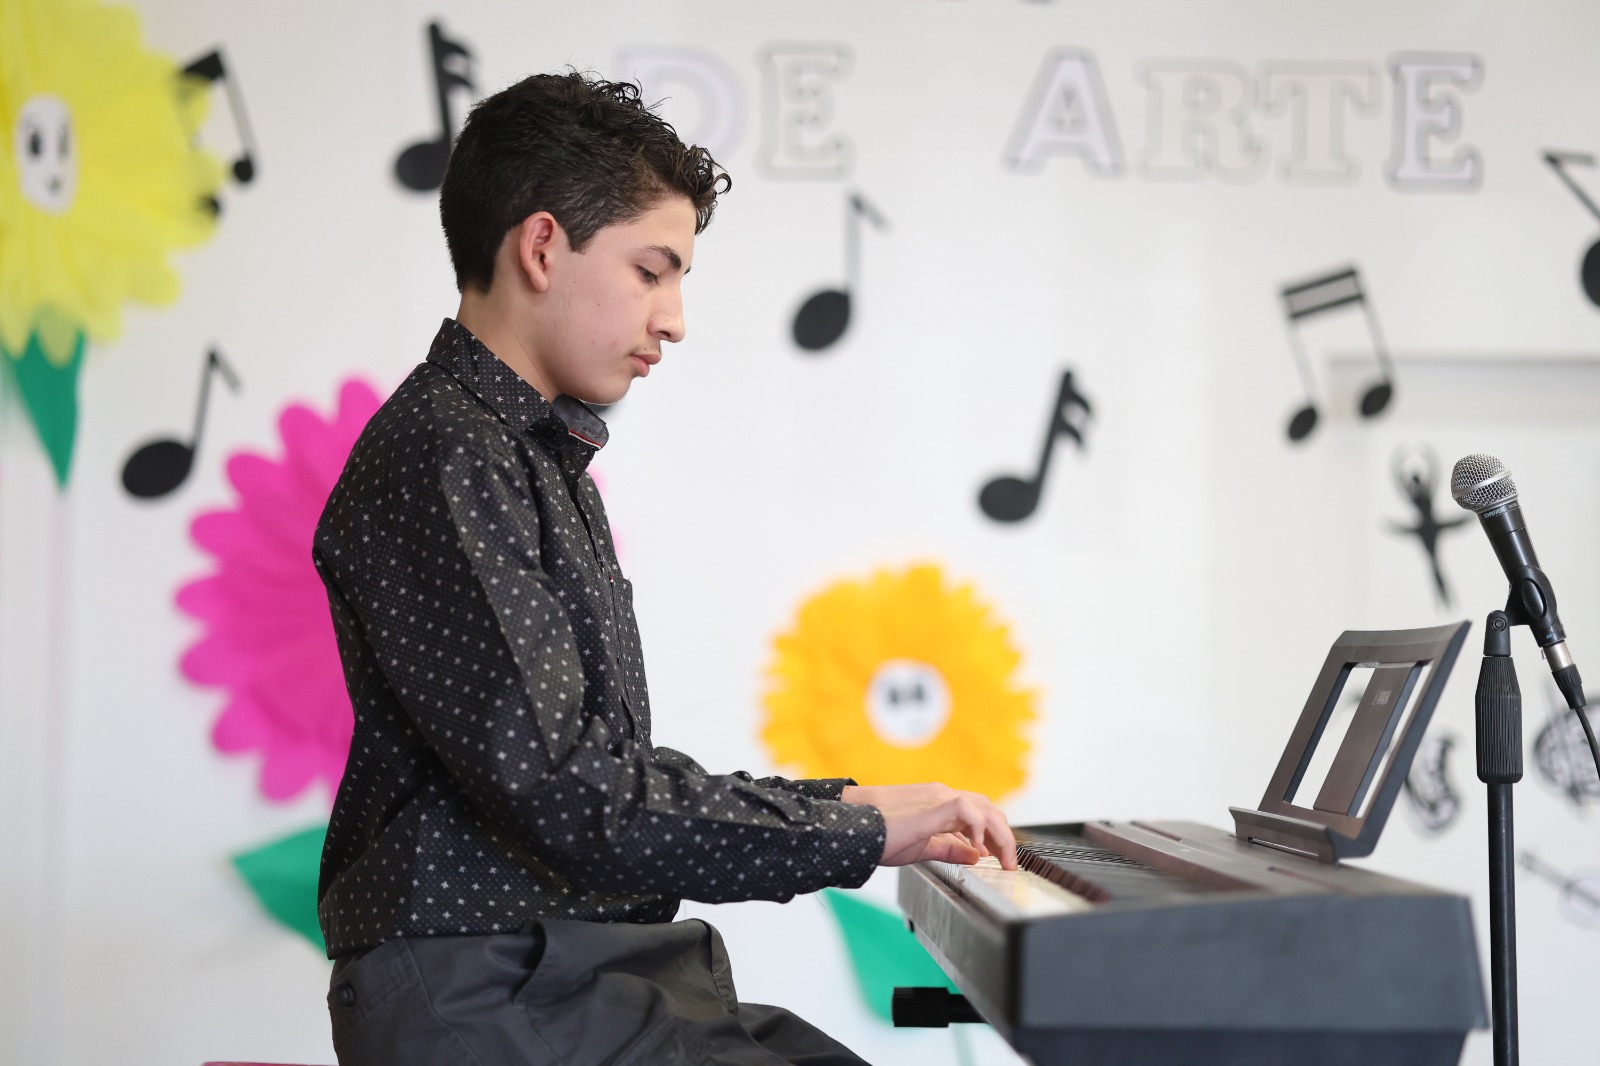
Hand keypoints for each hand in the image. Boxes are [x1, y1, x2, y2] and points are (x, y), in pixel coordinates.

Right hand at [840, 783, 1016, 869]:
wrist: (852, 823)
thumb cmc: (877, 833)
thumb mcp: (922, 846)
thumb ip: (949, 848)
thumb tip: (975, 855)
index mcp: (938, 803)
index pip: (980, 813)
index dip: (996, 836)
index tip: (1002, 858)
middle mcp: (942, 795)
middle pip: (990, 810)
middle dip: (1005, 838)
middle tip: (1010, 863)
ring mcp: (939, 797)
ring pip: (986, 809)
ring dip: (1001, 836)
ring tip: (1004, 860)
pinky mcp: (933, 805)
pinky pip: (970, 811)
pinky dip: (981, 829)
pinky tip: (979, 850)